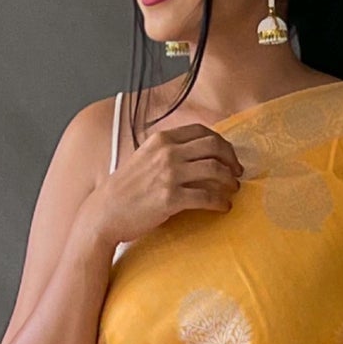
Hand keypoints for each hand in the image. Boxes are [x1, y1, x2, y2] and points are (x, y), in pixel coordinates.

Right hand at [93, 122, 242, 244]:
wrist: (105, 212)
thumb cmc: (125, 189)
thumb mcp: (145, 157)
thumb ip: (168, 151)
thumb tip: (196, 154)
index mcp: (161, 139)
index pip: (202, 131)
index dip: (221, 143)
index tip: (228, 156)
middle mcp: (167, 152)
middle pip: (214, 146)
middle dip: (231, 159)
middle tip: (237, 173)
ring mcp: (169, 175)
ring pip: (215, 169)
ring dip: (230, 180)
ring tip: (234, 189)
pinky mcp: (171, 198)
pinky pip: (207, 197)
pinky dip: (221, 202)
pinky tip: (224, 207)